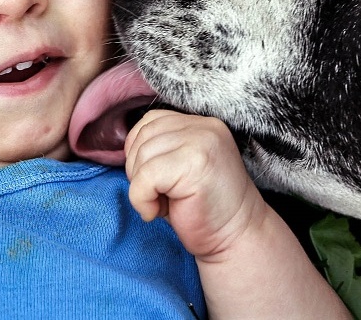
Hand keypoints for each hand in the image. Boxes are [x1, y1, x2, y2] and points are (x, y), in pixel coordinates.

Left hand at [124, 110, 265, 259]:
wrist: (236, 238)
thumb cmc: (203, 209)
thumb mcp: (181, 168)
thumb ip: (162, 148)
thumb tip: (125, 147)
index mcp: (202, 125)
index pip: (150, 121)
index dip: (139, 152)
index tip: (154, 181)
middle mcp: (204, 127)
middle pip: (143, 136)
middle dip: (138, 170)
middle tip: (159, 196)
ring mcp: (202, 142)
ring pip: (141, 157)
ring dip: (141, 188)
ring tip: (163, 204)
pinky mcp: (194, 164)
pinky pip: (145, 177)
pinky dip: (142, 199)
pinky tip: (158, 213)